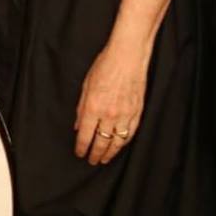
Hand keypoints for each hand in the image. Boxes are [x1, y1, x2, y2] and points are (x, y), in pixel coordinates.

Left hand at [74, 45, 147, 165]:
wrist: (128, 55)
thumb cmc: (106, 64)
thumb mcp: (86, 84)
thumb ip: (81, 108)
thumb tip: (78, 125)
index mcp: (93, 107)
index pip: (85, 136)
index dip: (81, 147)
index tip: (80, 152)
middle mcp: (109, 114)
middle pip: (101, 143)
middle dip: (95, 154)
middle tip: (92, 160)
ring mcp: (125, 114)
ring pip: (117, 142)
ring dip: (110, 153)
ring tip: (105, 158)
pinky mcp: (137, 112)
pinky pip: (130, 133)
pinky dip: (124, 142)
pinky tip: (119, 145)